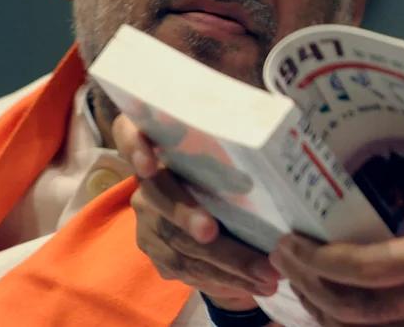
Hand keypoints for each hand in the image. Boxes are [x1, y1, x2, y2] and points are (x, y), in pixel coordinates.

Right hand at [112, 114, 281, 310]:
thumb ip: (239, 127)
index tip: (148, 163)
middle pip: (162, 200)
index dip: (135, 147)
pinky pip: (188, 270)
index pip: (132, 134)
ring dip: (226, 263)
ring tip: (265, 274)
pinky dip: (224, 279)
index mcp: (159, 143)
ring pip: (179, 244)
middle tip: (211, 233)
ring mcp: (149, 222)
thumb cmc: (232, 158)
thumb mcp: (231, 139)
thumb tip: (270, 119)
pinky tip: (254, 284)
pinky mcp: (159, 252)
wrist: (212, 198)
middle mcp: (147, 183)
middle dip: (188, 218)